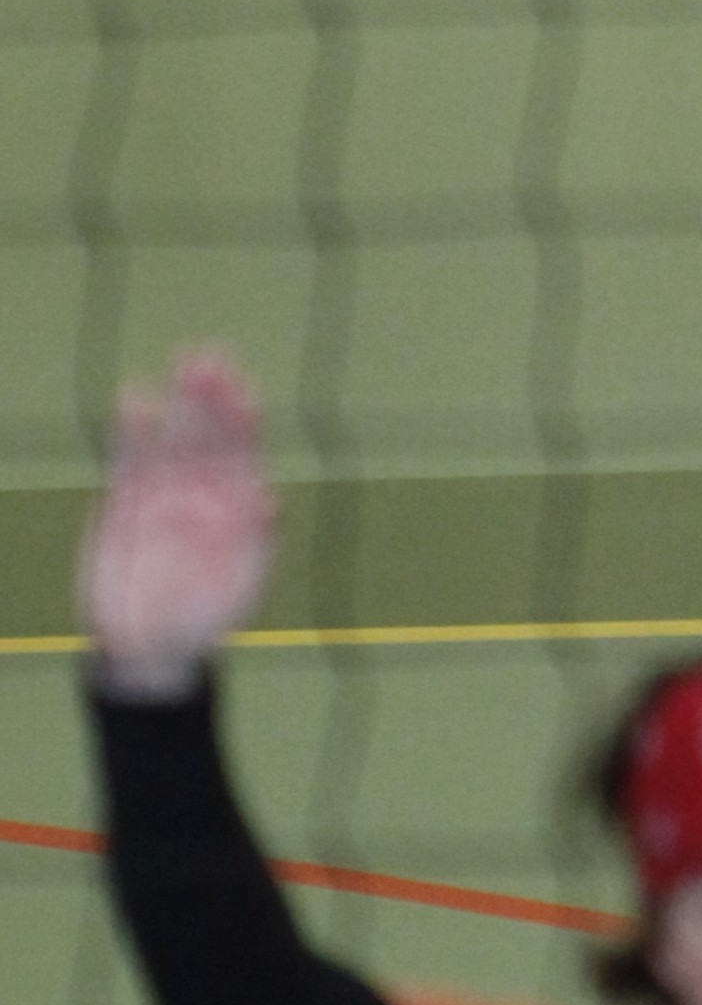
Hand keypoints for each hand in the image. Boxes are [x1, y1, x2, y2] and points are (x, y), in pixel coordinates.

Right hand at [78, 349, 278, 694]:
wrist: (151, 647)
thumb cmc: (204, 617)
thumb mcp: (237, 584)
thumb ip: (255, 541)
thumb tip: (271, 500)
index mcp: (238, 505)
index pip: (244, 452)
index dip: (244, 420)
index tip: (244, 390)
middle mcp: (204, 491)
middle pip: (210, 434)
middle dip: (212, 397)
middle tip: (208, 357)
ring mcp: (166, 493)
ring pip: (175, 437)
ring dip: (181, 401)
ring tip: (183, 359)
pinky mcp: (127, 502)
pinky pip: (131, 460)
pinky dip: (133, 431)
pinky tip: (135, 400)